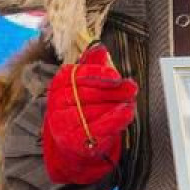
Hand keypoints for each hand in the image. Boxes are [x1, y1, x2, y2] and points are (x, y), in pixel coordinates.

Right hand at [41, 43, 137, 184]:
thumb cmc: (81, 108)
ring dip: (117, 104)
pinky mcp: (75, 141)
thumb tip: (99, 47)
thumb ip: (92, 66)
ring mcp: (64, 123)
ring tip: (130, 102)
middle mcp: (57, 103)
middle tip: (132, 89)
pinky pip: (100, 128)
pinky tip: (127, 113)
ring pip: (97, 110)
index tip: (116, 77)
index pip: (79, 75)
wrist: (71, 142)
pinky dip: (116, 120)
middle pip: (91, 93)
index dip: (100, 75)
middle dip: (115, 91)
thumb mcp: (84, 84)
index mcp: (59, 84)